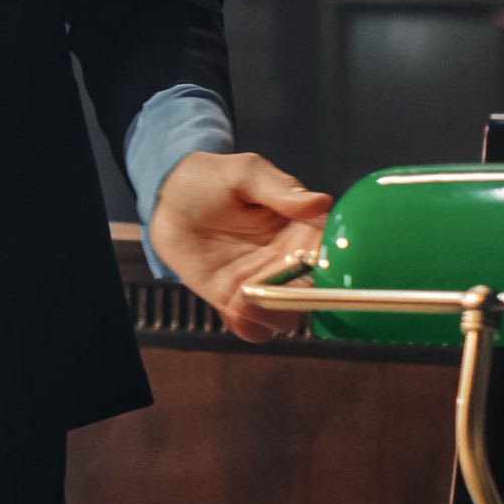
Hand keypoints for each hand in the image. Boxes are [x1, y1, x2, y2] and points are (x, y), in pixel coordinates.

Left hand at [150, 149, 336, 342]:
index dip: (335, 265)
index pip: (335, 256)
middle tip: (282, 284)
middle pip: (318, 295)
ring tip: (250, 294)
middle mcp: (291, 264)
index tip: (320, 265)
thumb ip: (281, 190)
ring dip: (277, 313)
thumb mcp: (246, 174)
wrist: (168, 199)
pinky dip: (250, 325)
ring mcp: (265, 285)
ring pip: (290, 318)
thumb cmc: (213, 179)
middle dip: (307, 297)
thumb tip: (321, 202)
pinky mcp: (236, 302)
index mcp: (305, 232)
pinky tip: (234, 308)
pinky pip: (255, 329)